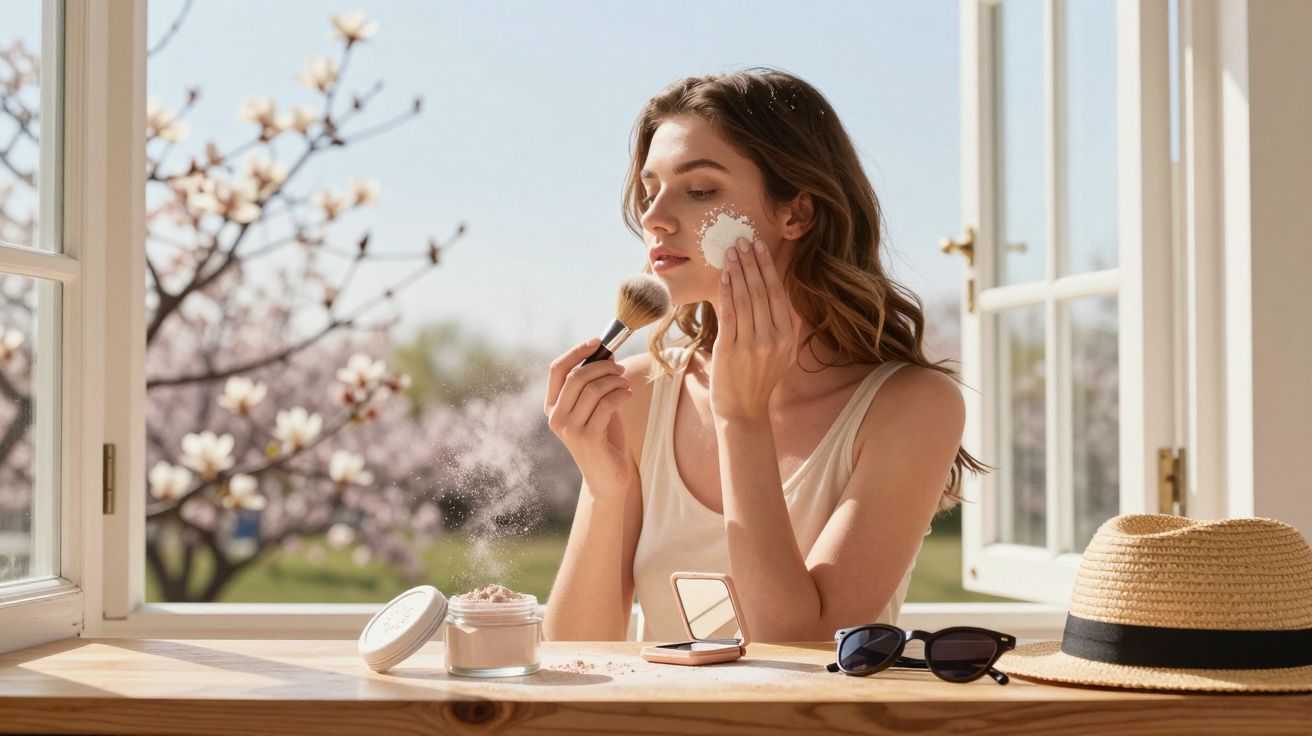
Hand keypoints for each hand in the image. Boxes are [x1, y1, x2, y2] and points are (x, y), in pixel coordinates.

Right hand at [544, 338, 635, 493]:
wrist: (609, 477)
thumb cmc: (604, 439)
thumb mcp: (596, 406)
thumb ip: (595, 383)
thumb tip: (606, 352)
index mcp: (552, 406)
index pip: (556, 369)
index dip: (576, 352)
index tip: (598, 342)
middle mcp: (555, 418)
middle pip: (577, 377)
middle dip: (603, 366)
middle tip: (620, 368)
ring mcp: (569, 429)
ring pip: (593, 389)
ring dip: (615, 381)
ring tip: (626, 385)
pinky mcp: (587, 438)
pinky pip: (606, 404)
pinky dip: (621, 394)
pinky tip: (628, 395)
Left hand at [710, 237, 801, 421]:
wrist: (743, 411)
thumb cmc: (760, 379)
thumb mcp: (784, 354)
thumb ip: (789, 328)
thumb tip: (787, 299)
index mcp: (788, 336)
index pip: (778, 293)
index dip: (768, 268)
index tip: (759, 248)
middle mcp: (773, 338)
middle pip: (762, 291)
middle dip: (752, 263)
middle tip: (743, 240)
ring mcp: (752, 344)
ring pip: (746, 299)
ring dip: (739, 271)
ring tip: (732, 251)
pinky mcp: (731, 350)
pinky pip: (729, 314)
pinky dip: (727, 292)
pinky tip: (725, 275)